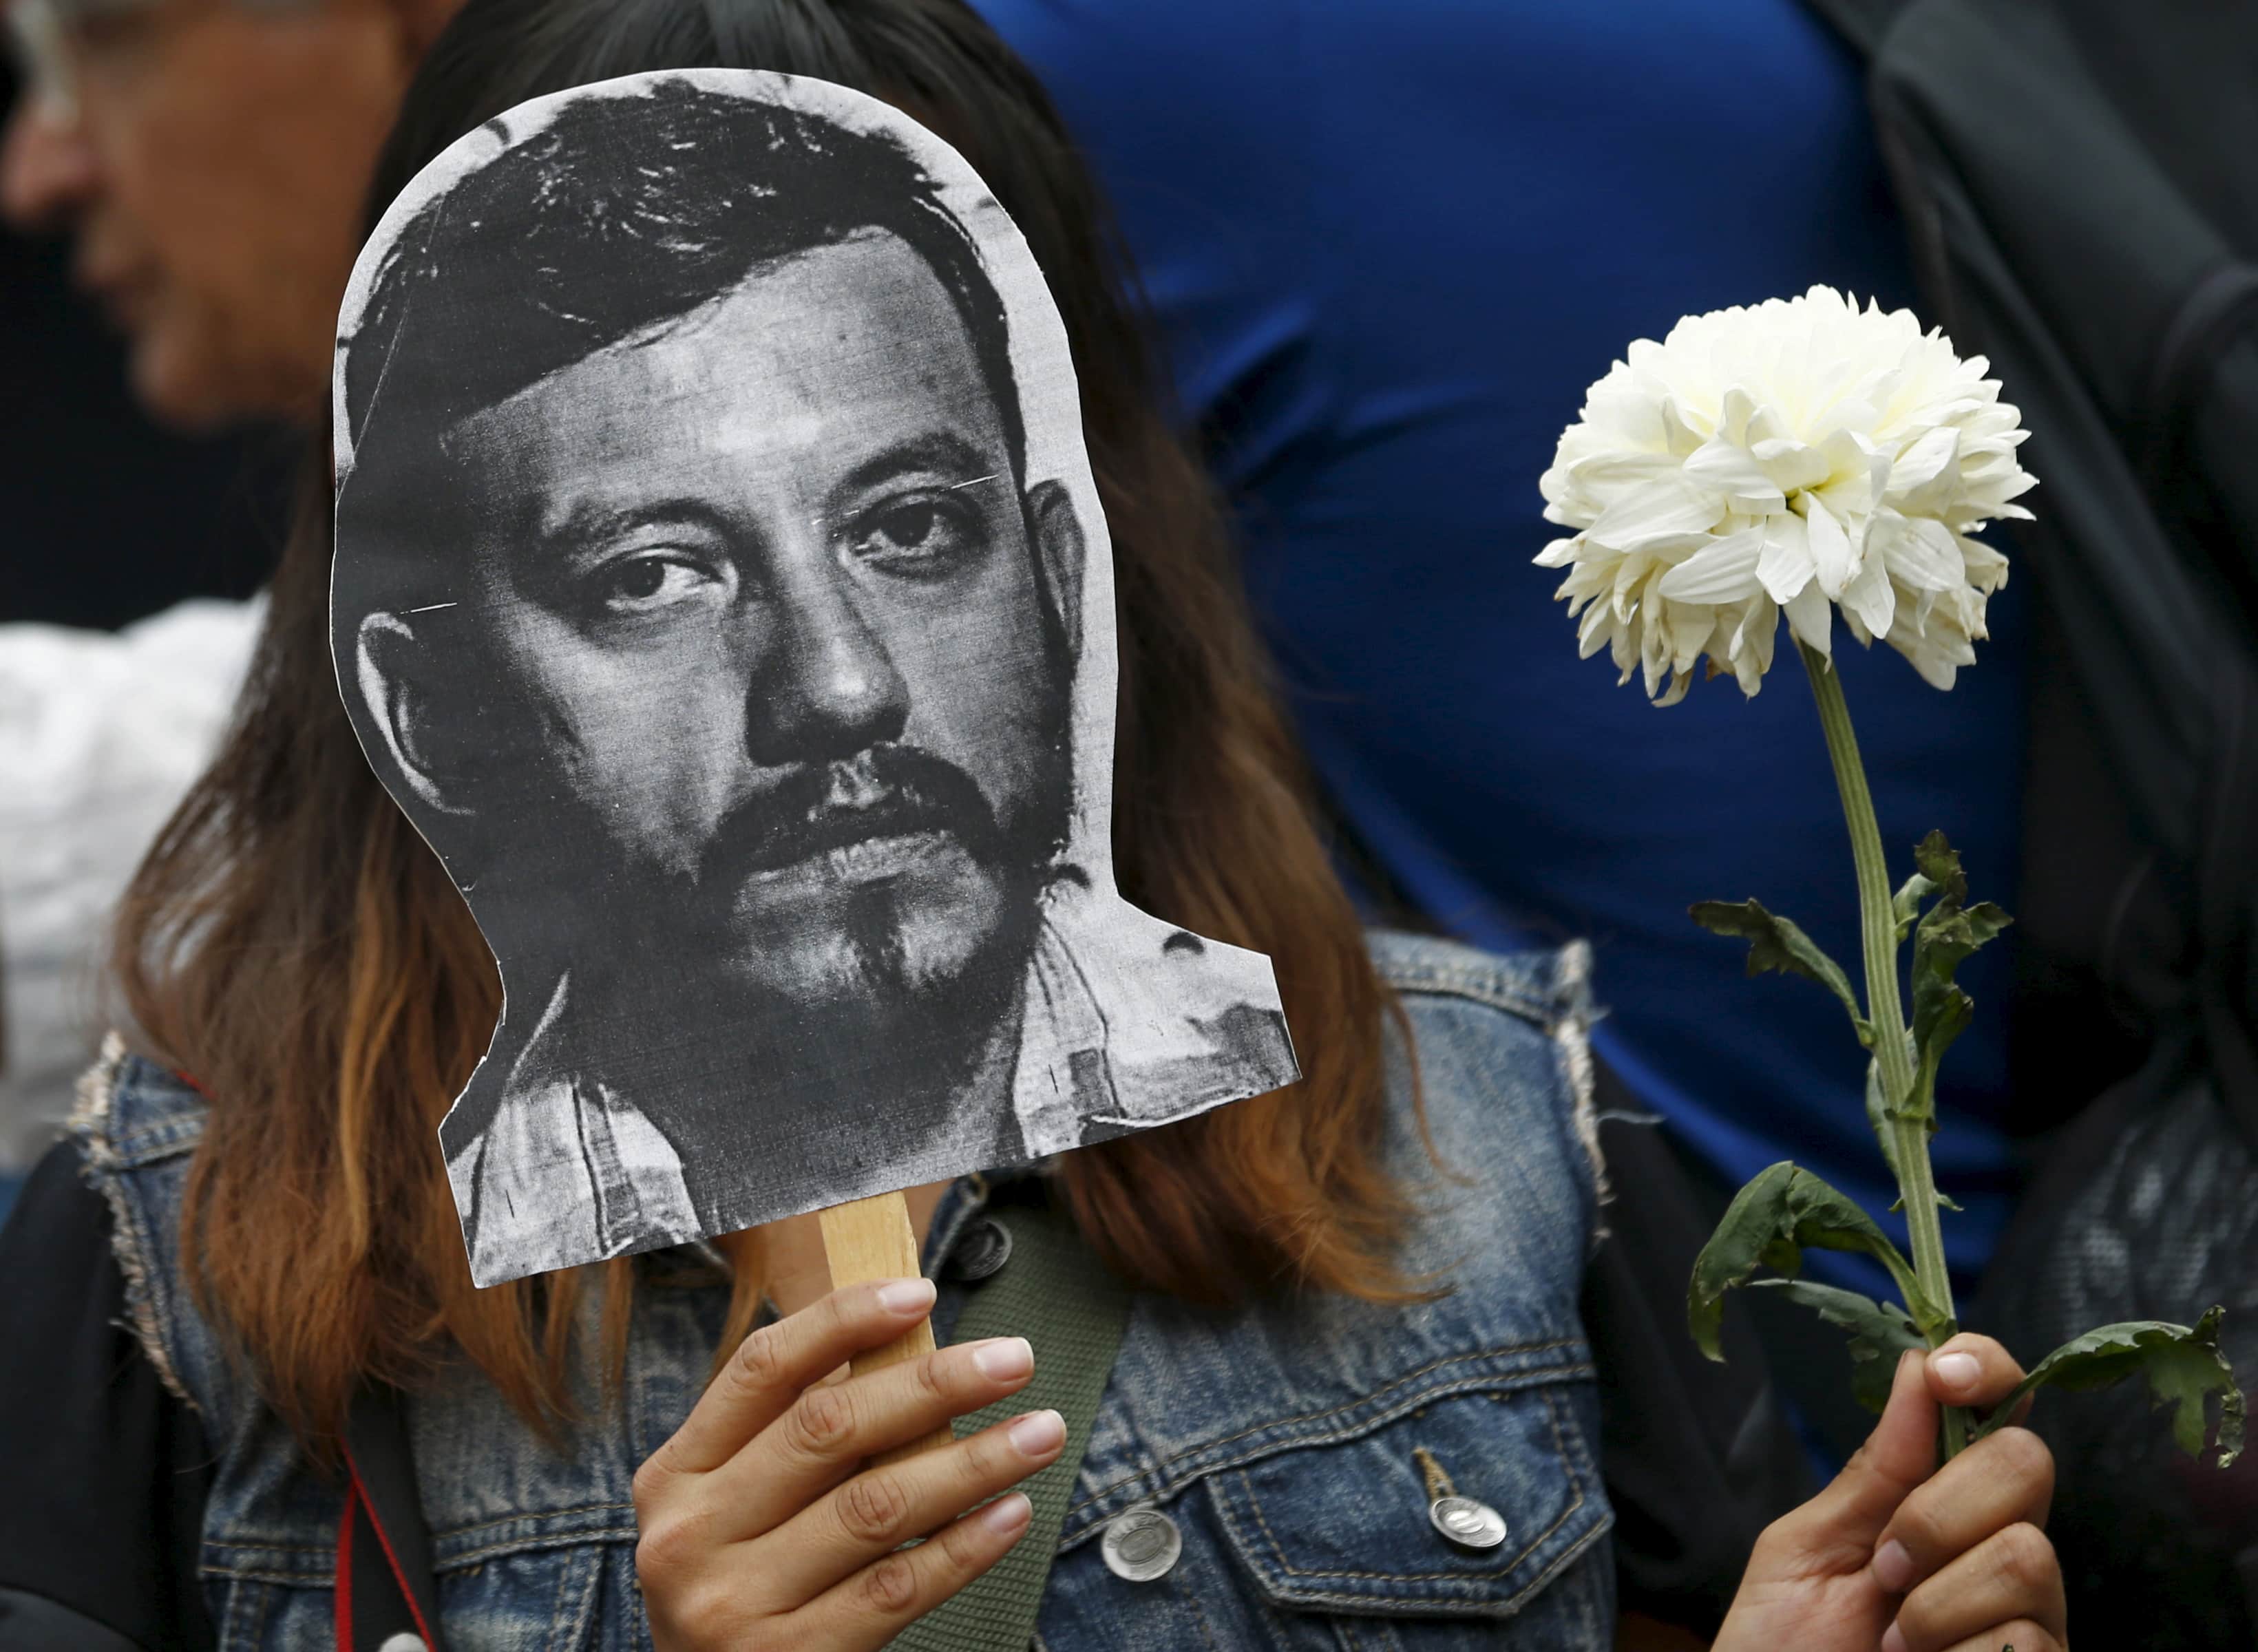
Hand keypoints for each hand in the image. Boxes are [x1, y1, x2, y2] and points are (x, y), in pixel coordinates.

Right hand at [632, 1277, 1064, 1650]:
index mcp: (678, 1472)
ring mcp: (734, 1603)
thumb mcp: (743, 1500)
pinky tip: (1012, 1512)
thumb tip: (913, 1344)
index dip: (843, 1319)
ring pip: (875, 1506)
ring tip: (1041, 1431)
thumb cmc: (748, 1576)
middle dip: (934, 1384)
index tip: (923, 1291)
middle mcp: (692, 1534)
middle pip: (828, 1430)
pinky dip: (964, 1546)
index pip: (763, 1368)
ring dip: (973, 1461)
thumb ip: (802, 1432)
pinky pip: (895, 1589)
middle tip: (1015, 1358)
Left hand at [1715, 1334, 2065, 1651]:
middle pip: (2027, 1464)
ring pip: (2027, 1554)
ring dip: (1934, 1600)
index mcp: (1936, 1504)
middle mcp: (1997, 1553)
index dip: (1989, 1371)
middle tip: (1885, 1566)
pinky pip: (2026, 1638)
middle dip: (1941, 1507)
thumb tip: (1921, 1363)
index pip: (1997, 1412)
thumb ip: (1872, 1470)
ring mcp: (2029, 1619)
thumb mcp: (1806, 1549)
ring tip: (1891, 1642)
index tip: (1949, 1373)